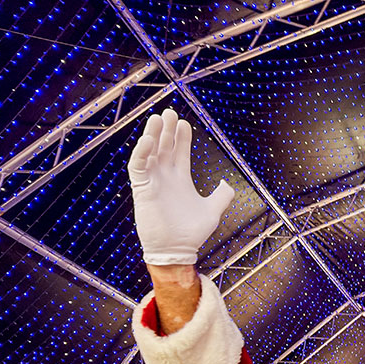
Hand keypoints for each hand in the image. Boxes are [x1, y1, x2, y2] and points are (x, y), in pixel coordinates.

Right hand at [128, 108, 234, 265]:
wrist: (178, 250)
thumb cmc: (192, 234)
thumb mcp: (213, 211)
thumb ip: (222, 196)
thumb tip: (226, 183)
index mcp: (180, 180)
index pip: (179, 153)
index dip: (181, 138)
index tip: (184, 123)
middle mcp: (165, 178)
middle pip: (164, 148)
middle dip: (166, 130)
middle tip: (169, 112)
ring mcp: (153, 182)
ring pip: (150, 153)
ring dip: (153, 135)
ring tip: (158, 119)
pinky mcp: (143, 189)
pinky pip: (138, 167)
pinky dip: (142, 152)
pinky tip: (149, 139)